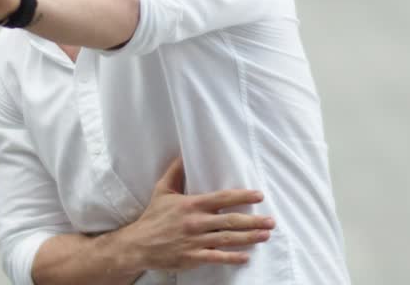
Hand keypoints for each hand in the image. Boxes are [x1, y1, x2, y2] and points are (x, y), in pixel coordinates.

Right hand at [120, 157, 274, 271]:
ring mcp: (196, 241)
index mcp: (192, 205)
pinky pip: (216, 257)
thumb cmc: (152, 217)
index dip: (242, 196)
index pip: (223, 198)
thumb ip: (175, 171)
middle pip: (231, 221)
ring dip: (249, 237)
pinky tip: (246, 257)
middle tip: (271, 220)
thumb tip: (182, 152)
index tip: (259, 196)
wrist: (138, 245)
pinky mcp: (193, 257)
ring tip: (265, 235)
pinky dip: (232, 257)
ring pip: (227, 239)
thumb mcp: (162, 190)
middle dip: (254, 221)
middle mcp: (197, 222)